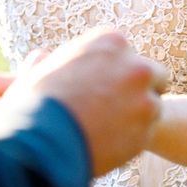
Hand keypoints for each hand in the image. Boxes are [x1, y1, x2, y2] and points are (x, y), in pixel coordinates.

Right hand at [14, 28, 168, 175]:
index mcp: (110, 41)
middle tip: (118, 108)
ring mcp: (144, 98)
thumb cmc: (32, 104)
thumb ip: (47, 61)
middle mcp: (134, 65)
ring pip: (154, 106)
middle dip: (140, 89)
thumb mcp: (37, 72)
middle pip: (153, 75)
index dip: (117, 72)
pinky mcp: (147, 131)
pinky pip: (147, 133)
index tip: (104, 88)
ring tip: (109, 131)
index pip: (128, 54)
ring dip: (139, 117)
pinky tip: (109, 145)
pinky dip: (133, 140)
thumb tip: (40, 58)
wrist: (41, 142)